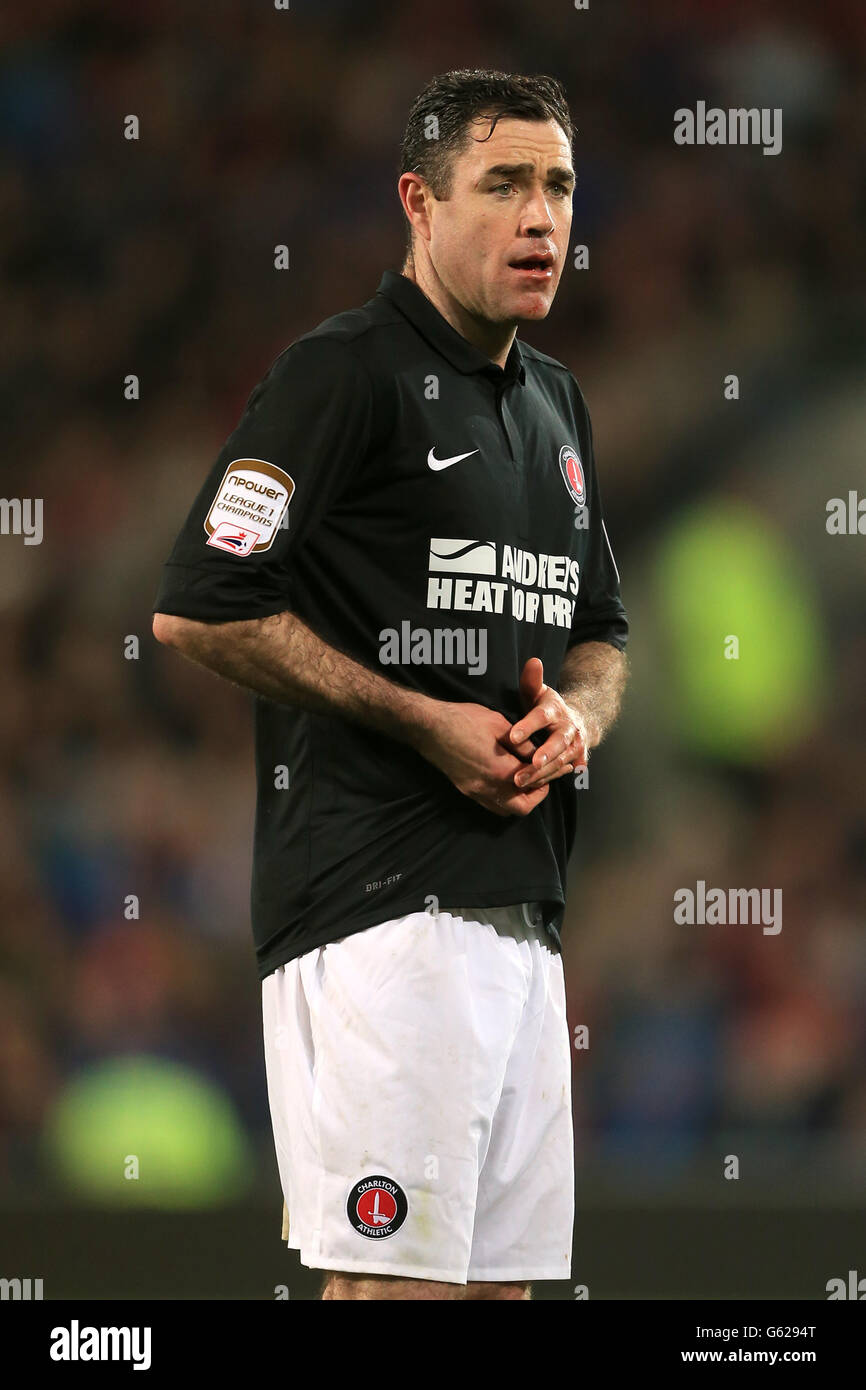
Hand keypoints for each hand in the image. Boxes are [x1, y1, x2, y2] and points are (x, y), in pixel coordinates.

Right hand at [413, 699, 550, 817]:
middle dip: (537, 796)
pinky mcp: (465, 790)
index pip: (534, 782)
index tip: (559, 769)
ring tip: (527, 782)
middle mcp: (487, 787)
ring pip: (505, 810)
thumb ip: (523, 744)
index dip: (550, 775)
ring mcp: (474, 791)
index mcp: (500, 770)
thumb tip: (539, 754)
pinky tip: (507, 782)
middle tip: (543, 780)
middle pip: (522, 807)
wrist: (429, 727)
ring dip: (520, 800)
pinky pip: (490, 804)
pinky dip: (504, 798)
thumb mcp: (500, 725)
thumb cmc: (464, 720)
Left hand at [507, 657, 587, 791]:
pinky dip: (554, 779)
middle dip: (543, 756)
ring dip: (543, 773)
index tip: (512, 737)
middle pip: (557, 743)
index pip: (541, 718)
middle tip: (527, 766)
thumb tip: (533, 661)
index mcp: (555, 711)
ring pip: (561, 761)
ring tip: (522, 782)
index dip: (528, 727)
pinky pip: (565, 772)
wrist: (575, 720)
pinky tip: (538, 788)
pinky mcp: (578, 760)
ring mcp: (576, 746)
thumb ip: (532, 680)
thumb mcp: (538, 692)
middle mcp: (569, 729)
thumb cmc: (546, 707)